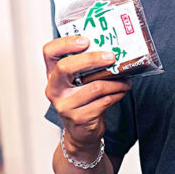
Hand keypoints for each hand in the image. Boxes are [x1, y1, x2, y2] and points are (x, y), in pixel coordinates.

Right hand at [43, 36, 131, 155]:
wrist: (81, 132)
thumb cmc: (81, 101)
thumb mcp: (76, 82)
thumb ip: (85, 67)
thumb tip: (111, 49)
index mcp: (52, 75)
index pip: (49, 52)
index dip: (65, 43)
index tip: (85, 40)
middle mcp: (54, 90)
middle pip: (66, 67)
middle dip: (92, 59)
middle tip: (112, 56)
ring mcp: (65, 106)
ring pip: (94, 86)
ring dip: (115, 82)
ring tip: (125, 80)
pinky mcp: (79, 118)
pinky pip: (104, 101)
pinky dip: (117, 94)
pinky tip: (121, 91)